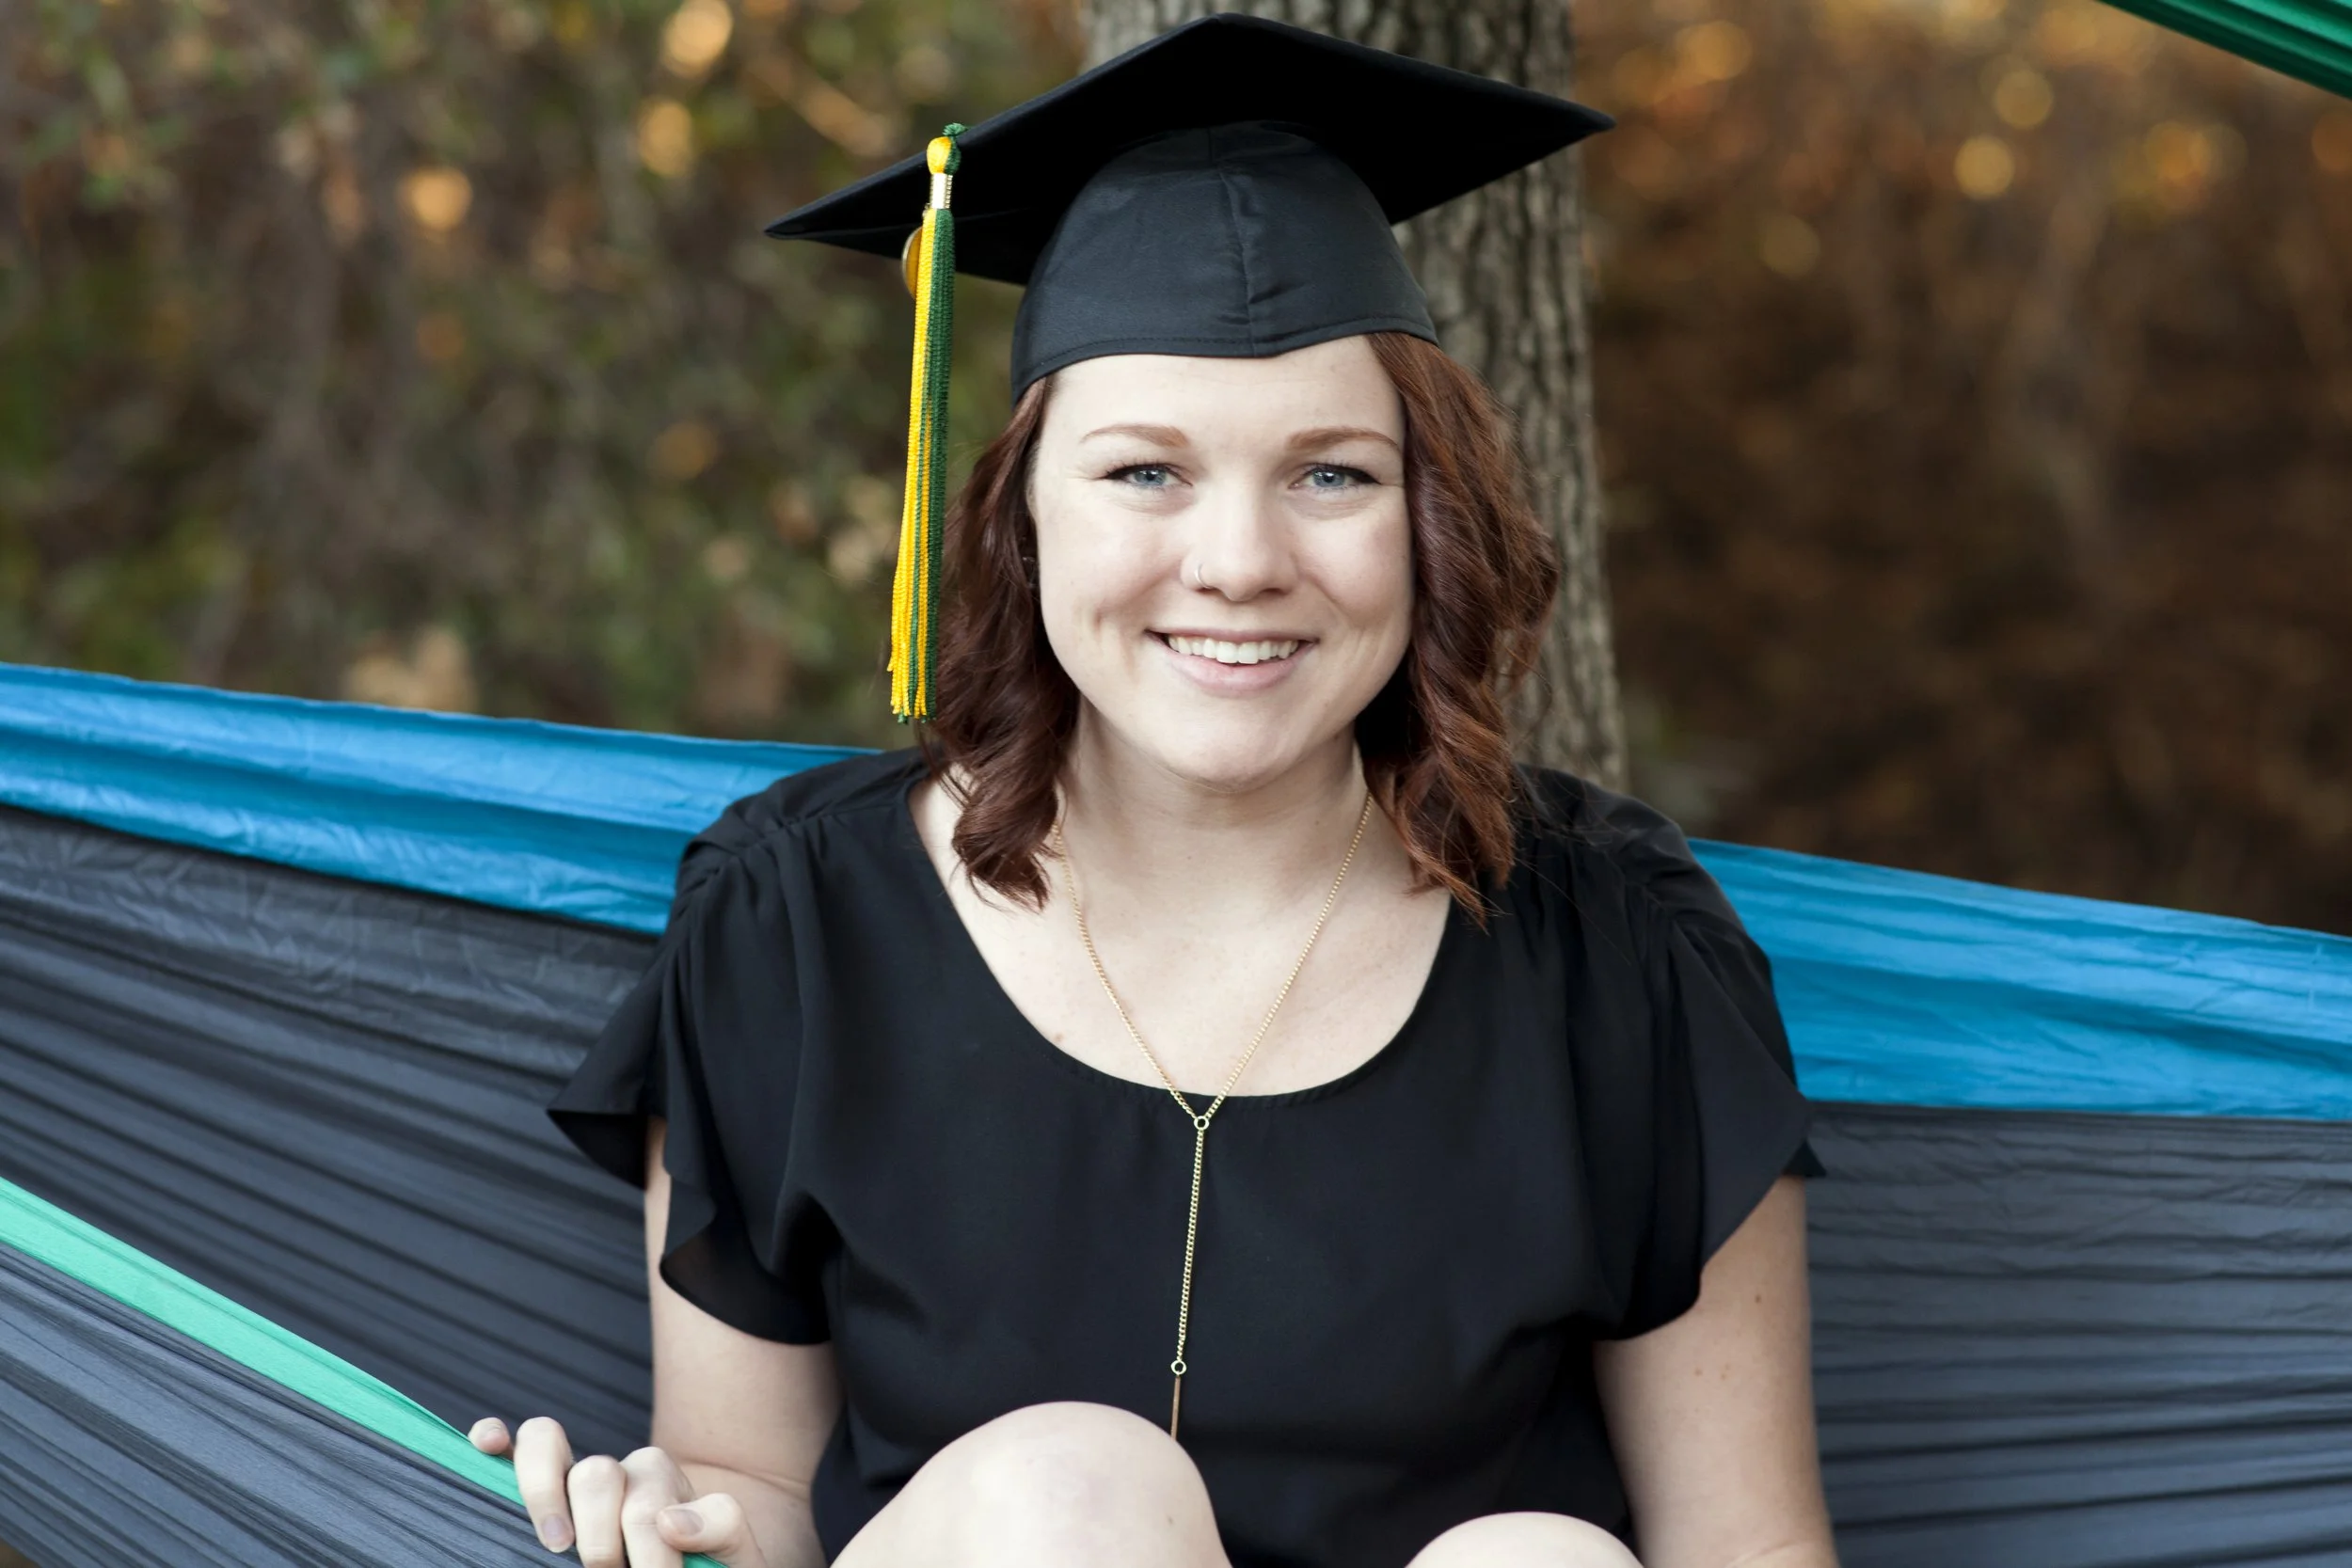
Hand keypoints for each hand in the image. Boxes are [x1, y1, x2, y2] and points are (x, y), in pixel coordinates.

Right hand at [470, 1416, 770, 1567]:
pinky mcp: (543, 1488)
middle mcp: (619, 1476)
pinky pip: (515, 1444)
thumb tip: (672, 1520)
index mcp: (667, 1489)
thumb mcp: (734, 1553)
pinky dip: (496, 1439)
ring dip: (545, 1494)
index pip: (657, 1504)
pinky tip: (486, 1444)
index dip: (655, 1548)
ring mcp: (579, 1478)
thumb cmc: (706, 1563)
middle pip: (599, 1474)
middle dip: (600, 1534)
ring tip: (557, 1543)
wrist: (699, 1559)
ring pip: (549, 1444)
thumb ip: (722, 1527)